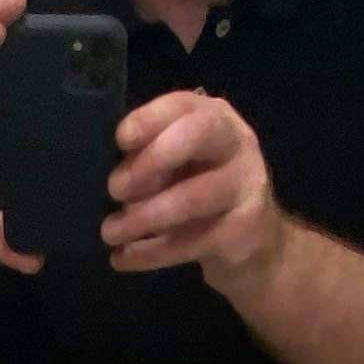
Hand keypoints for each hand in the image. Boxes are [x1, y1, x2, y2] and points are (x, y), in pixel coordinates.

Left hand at [103, 90, 279, 289]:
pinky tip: (121, 258)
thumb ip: (150, 161)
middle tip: (114, 188)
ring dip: (143, 217)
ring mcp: (245, 187)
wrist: (253, 241)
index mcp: (214, 119)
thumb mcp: (179, 167)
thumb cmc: (204, 192)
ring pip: (191, 198)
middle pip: (197, 135)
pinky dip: (150, 253)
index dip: (150, 118)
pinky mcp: (242, 231)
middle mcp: (236, 144)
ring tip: (109, 232)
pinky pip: (190, 242)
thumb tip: (114, 173)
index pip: (184, 104)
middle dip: (151, 160)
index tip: (121, 139)